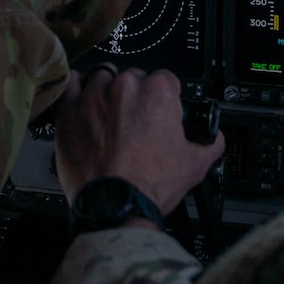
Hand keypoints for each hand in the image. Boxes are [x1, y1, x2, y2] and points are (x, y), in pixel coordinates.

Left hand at [53, 66, 225, 214]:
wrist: (115, 206)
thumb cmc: (148, 185)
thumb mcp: (196, 164)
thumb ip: (210, 141)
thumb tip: (213, 137)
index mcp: (158, 93)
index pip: (167, 79)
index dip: (167, 98)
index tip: (162, 112)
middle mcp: (125, 87)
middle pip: (134, 77)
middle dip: (137, 97)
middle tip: (136, 123)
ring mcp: (94, 96)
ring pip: (103, 78)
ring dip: (108, 93)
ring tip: (111, 118)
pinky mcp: (70, 109)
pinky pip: (72, 84)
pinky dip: (79, 91)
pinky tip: (85, 105)